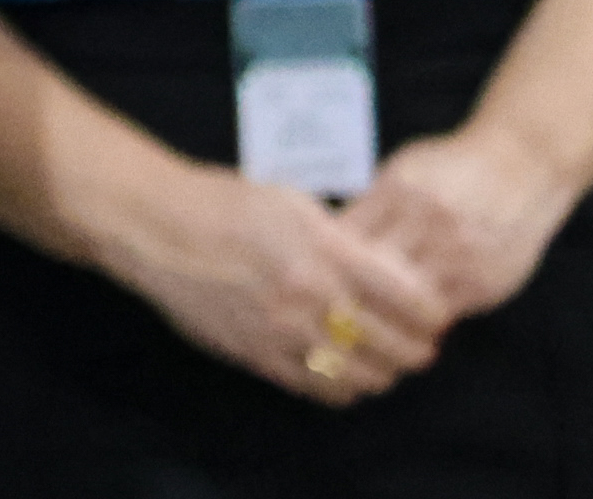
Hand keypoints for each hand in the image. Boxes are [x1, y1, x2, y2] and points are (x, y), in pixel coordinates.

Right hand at [105, 161, 451, 404]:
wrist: (156, 227)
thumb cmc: (222, 202)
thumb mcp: (292, 203)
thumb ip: (342, 238)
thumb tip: (383, 270)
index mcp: (324, 251)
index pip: (407, 297)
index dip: (432, 312)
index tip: (436, 312)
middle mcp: (308, 297)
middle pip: (391, 344)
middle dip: (418, 348)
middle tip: (425, 344)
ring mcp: (281, 332)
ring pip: (359, 375)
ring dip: (384, 373)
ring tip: (389, 362)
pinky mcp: (255, 355)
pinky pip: (316, 388)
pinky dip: (343, 387)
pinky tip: (347, 374)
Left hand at [339, 128, 581, 323]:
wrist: (524, 164)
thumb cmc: (454, 166)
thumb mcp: (406, 169)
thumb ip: (373, 204)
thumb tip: (328, 238)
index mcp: (398, 190)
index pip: (346, 239)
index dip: (322, 265)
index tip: (306, 279)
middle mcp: (426, 221)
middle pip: (370, 273)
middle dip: (345, 295)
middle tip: (323, 314)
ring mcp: (457, 255)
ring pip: (404, 301)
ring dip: (380, 317)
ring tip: (357, 330)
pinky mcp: (483, 281)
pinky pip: (439, 313)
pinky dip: (415, 322)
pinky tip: (399, 326)